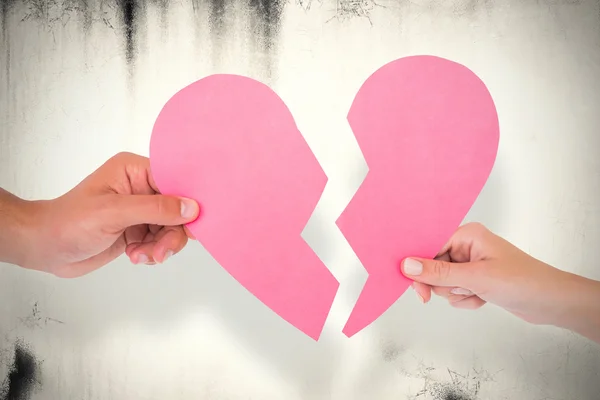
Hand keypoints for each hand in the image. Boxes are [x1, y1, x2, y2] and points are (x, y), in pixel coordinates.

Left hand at [16, 152, 199, 277]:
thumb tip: (191, 207)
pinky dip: (152, 253)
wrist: (45, 248)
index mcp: (134, 171)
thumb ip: (155, 209)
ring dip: (161, 246)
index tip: (195, 222)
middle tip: (161, 251)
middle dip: (172, 232)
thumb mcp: (114, 213)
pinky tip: (135, 256)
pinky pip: (160, 241)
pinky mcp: (137, 230)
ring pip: (171, 228)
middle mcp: (141, 188)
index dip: (187, 200)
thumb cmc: (69, 222)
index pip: (174, 180)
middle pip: (177, 209)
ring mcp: (139, 211)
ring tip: (143, 256)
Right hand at [400, 223, 599, 341]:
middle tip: (460, 292)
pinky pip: (456, 292)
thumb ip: (438, 273)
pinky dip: (466, 299)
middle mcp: (467, 245)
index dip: (420, 266)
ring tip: (479, 293)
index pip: (429, 245)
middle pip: (433, 266)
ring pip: (444, 282)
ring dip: (458, 294)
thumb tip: (406, 266)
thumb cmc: (520, 281)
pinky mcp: (476, 279)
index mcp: (467, 234)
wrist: (551, 302)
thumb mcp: (475, 278)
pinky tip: (483, 299)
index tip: (417, 287)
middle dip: (445, 284)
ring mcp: (471, 263)